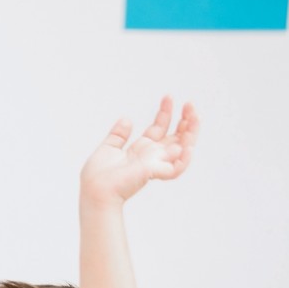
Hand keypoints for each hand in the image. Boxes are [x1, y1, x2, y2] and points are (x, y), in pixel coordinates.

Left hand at [80, 96, 199, 206]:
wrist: (94, 190)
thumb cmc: (97, 176)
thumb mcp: (108, 148)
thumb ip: (118, 135)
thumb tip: (126, 120)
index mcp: (141, 149)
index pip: (159, 128)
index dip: (165, 113)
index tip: (168, 97)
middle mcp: (151, 156)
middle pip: (175, 136)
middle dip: (185, 120)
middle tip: (189, 105)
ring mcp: (155, 164)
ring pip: (182, 148)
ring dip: (191, 132)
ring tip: (194, 116)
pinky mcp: (155, 172)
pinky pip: (177, 167)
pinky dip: (186, 158)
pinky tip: (188, 144)